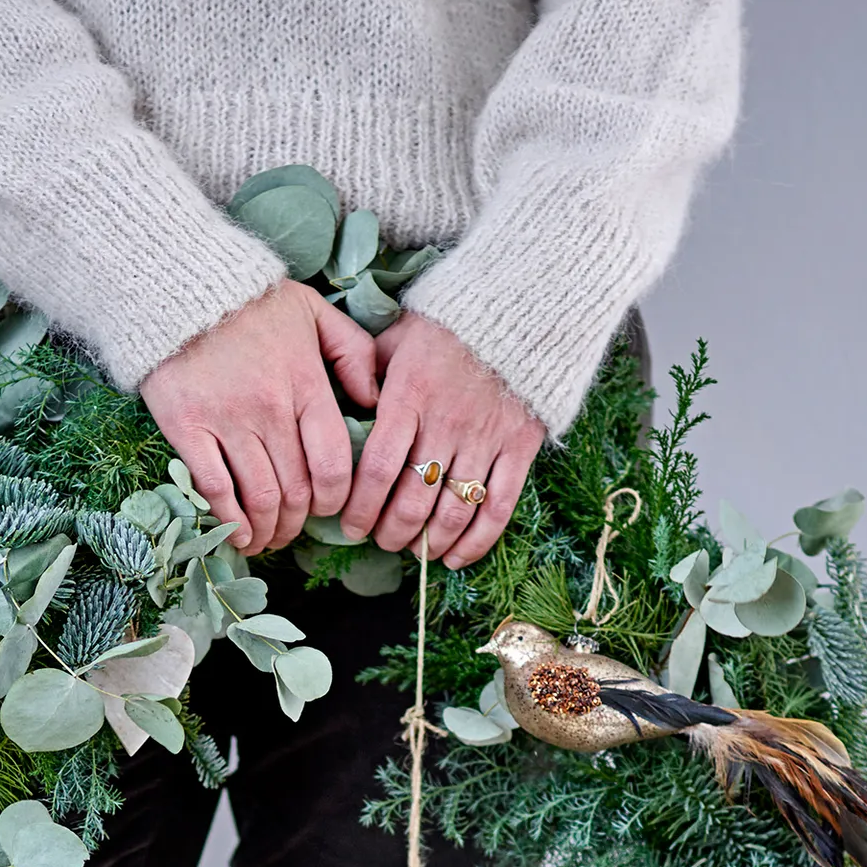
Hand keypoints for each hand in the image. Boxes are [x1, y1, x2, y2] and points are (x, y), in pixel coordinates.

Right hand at [141, 281, 378, 553]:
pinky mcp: (186, 428)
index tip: (331, 509)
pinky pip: (215, 490)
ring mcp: (227, 421)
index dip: (336, 501)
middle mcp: (270, 409)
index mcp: (306, 384)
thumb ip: (354, 353)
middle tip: (295, 529)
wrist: (178, 284)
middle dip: (299, 523)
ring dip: (268, 531)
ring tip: (269, 538)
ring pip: (259, 499)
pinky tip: (240, 535)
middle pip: (296, 492)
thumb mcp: (314, 311)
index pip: (333, 465)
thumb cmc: (252, 301)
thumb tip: (375, 400)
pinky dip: (230, 522)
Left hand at [339, 311, 544, 569]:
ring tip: (413, 549)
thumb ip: (366, 370)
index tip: (350, 526)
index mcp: (409, 396)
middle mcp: (446, 423)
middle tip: (380, 540)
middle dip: (390, 533)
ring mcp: (486, 439)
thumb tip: (344, 406)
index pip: (376, 469)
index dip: (360, 508)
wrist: (521, 307)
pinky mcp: (520, 447)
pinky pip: (497, 508)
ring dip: (427, 543)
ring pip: (451, 513)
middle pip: (412, 502)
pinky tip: (456, 558)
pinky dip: (476, 543)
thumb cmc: (449, 323)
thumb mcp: (397, 335)